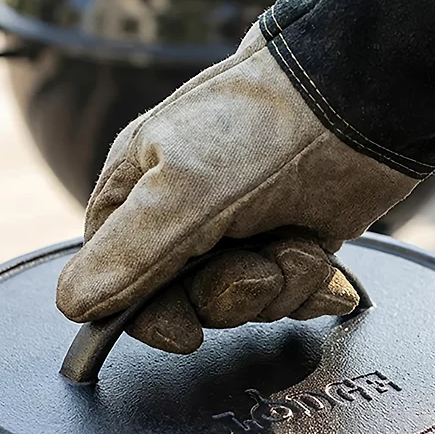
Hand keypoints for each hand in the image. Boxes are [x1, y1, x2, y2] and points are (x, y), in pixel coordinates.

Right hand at [56, 23, 416, 352]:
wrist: (362, 104)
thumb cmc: (264, 129)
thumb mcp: (184, 191)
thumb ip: (128, 253)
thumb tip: (72, 303)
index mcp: (140, 193)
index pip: (119, 281)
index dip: (151, 314)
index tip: (185, 330)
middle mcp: (185, 216)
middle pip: (186, 301)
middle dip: (230, 295)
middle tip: (257, 267)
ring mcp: (240, 231)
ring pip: (242, 302)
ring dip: (277, 283)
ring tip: (295, 242)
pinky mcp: (287, 241)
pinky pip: (286, 294)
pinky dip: (308, 284)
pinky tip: (319, 255)